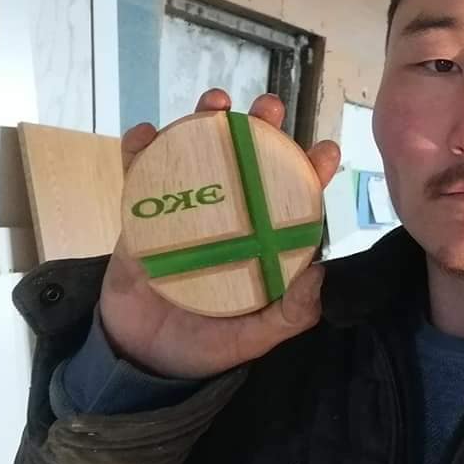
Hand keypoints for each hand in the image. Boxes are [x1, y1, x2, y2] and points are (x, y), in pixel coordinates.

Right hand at [99, 89, 340, 378]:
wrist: (140, 360)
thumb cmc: (204, 345)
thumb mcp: (254, 337)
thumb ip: (289, 314)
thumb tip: (320, 273)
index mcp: (257, 240)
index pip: (291, 198)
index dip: (310, 170)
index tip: (326, 150)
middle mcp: (224, 216)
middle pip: (246, 160)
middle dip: (260, 126)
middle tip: (268, 107)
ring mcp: (181, 211)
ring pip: (194, 154)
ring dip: (203, 122)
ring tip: (215, 104)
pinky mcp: (139, 216)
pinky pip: (137, 176)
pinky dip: (140, 150)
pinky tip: (147, 134)